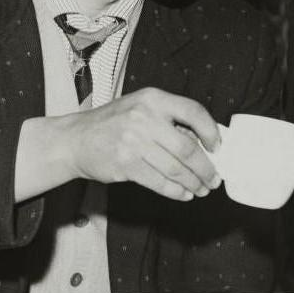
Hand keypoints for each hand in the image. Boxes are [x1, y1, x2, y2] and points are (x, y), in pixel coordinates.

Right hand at [64, 87, 221, 200]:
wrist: (75, 139)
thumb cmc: (113, 124)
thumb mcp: (141, 107)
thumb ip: (169, 119)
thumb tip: (205, 142)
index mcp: (153, 99)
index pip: (193, 111)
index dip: (210, 131)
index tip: (218, 148)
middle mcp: (144, 117)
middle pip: (187, 148)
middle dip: (206, 168)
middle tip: (214, 179)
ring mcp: (133, 141)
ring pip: (175, 169)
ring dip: (193, 183)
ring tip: (201, 190)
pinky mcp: (125, 164)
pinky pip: (159, 182)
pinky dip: (175, 191)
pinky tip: (183, 194)